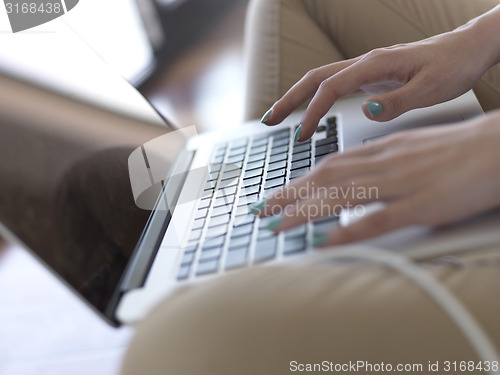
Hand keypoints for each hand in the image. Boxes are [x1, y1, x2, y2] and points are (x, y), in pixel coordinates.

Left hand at [256, 111, 499, 246]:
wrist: (498, 147)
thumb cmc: (460, 150)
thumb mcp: (413, 149)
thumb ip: (383, 162)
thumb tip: (358, 177)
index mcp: (383, 151)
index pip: (330, 165)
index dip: (298, 181)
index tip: (277, 194)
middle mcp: (384, 164)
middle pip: (326, 178)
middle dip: (290, 195)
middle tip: (263, 210)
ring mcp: (401, 184)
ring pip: (343, 195)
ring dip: (307, 211)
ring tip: (280, 226)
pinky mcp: (422, 205)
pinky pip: (378, 219)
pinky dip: (348, 231)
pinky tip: (326, 241)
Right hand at [261, 24, 498, 141]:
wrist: (468, 49)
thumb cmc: (453, 67)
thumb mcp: (431, 88)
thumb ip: (398, 102)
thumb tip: (366, 111)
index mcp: (375, 65)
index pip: (331, 88)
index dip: (313, 111)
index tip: (303, 134)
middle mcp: (365, 64)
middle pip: (314, 78)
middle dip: (289, 99)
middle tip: (268, 119)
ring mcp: (367, 70)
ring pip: (321, 80)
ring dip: (298, 97)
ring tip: (280, 117)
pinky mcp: (371, 77)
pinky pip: (334, 86)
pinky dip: (316, 99)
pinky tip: (312, 112)